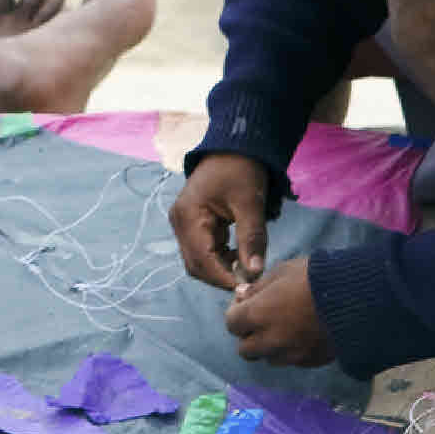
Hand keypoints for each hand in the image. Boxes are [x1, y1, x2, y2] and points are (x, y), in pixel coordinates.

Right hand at [170, 152, 274, 290]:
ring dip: (220, 269)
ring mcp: (183, 224)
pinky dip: (219, 258)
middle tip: (248, 281)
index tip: (246, 286)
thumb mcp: (250, 203)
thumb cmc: (241, 170)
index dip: (222, 277)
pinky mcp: (192, 224)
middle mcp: (179, 222)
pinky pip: (202, 250)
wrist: (234, 146)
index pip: (201, 259)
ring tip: (246, 268)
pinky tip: (238, 255)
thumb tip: (255, 271)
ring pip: (198, 260)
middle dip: (220, 276)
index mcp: (188, 216)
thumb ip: (252, 238)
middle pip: (195, 264)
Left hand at [223, 257, 332, 367]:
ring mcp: (290, 355)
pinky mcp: (310, 362)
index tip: (247, 303)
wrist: (356, 298)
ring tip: (285, 329)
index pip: (231, 324)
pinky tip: (303, 335)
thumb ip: (259, 287)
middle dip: (250, 336)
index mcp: (258, 315)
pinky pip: (291, 361)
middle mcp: (269, 341)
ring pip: (268, 358)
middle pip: (245, 350)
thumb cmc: (315, 277)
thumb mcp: (282, 271)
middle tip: (263, 320)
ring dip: (269, 346)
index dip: (236, 313)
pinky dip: (290, 351)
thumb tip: (243, 296)